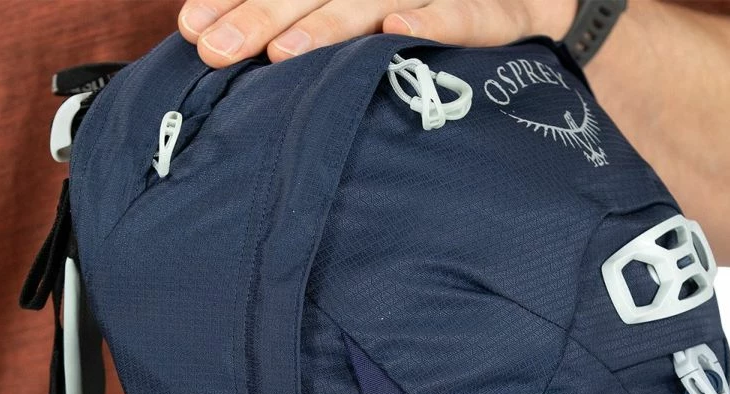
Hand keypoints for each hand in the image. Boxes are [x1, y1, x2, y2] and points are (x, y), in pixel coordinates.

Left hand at [178, 0, 573, 67]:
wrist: (540, 3)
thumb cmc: (440, 15)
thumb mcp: (372, 17)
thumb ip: (322, 26)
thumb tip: (251, 53)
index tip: (188, 28)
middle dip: (262, 14)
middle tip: (213, 47)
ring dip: (328, 22)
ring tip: (282, 50)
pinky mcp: (497, 11)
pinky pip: (461, 16)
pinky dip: (431, 18)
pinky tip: (394, 29)